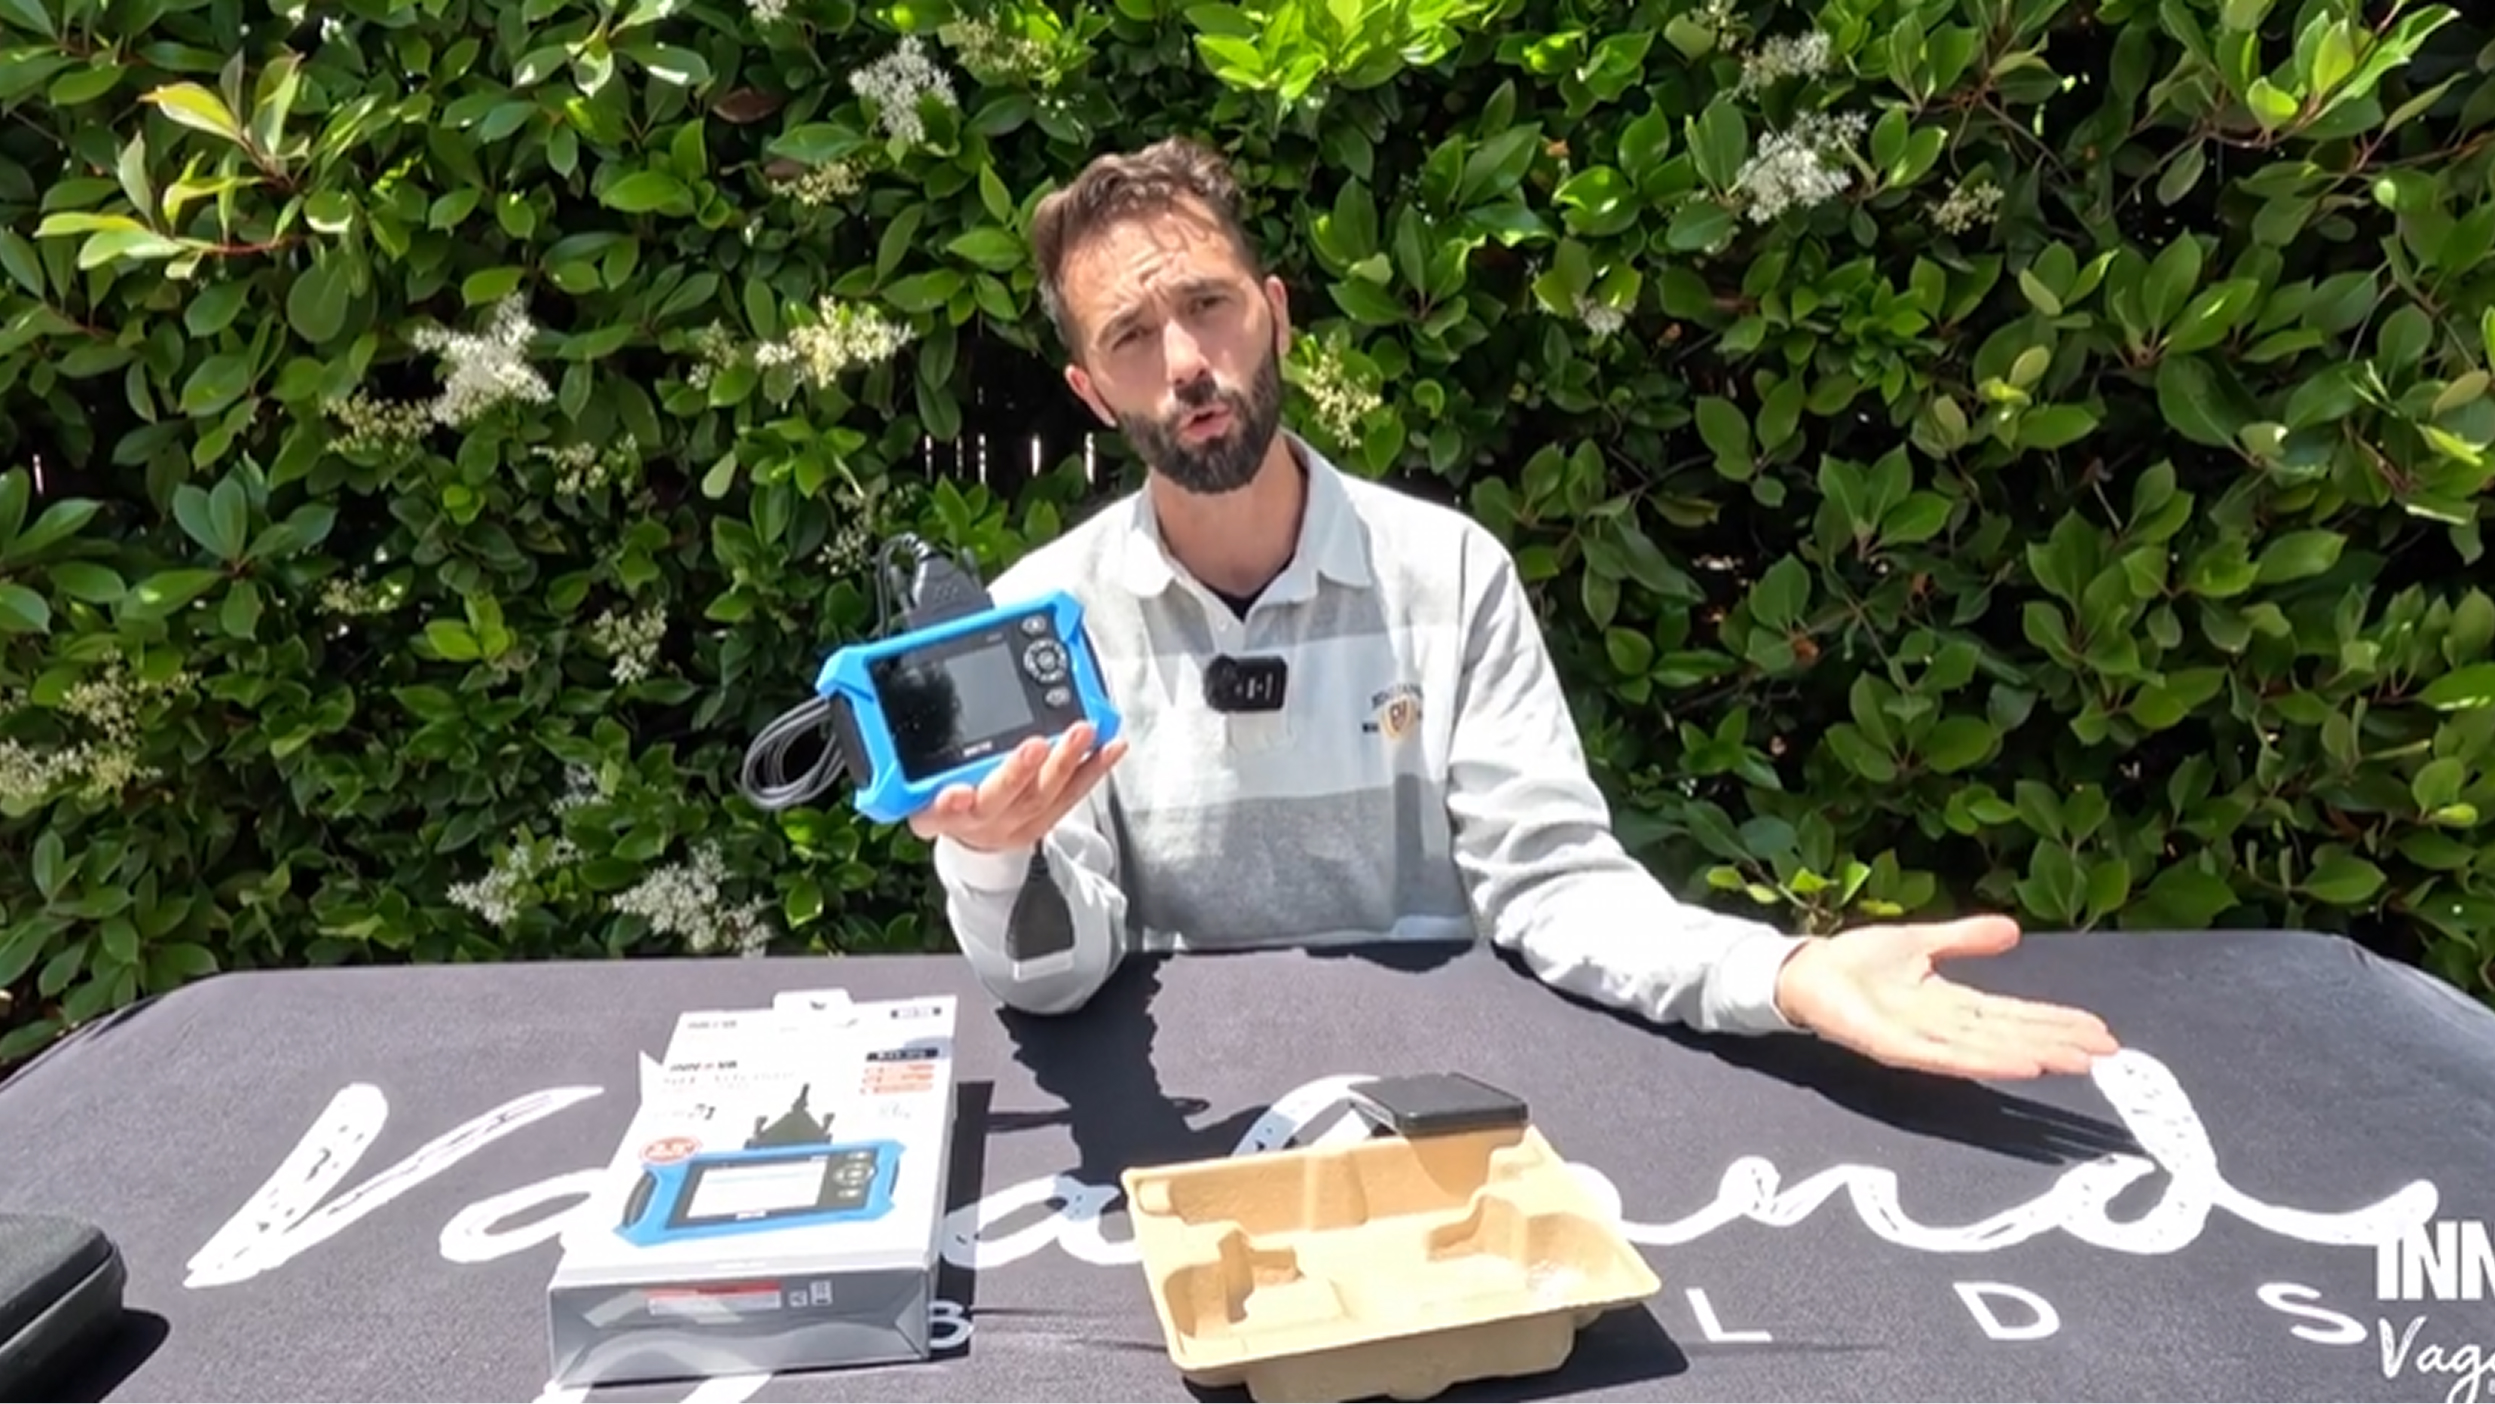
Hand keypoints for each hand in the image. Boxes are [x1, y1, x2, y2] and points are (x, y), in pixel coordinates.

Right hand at [909, 722, 1124, 852]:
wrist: (974, 840)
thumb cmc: (946, 796)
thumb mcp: (912, 781)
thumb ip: (907, 750)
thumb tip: (888, 680)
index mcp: (938, 814)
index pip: (935, 814)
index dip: (946, 804)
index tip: (954, 792)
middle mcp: (979, 821)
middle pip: (999, 799)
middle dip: (1018, 771)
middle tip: (1035, 744)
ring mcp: (1016, 822)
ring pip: (1043, 796)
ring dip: (1064, 762)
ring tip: (1081, 731)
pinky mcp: (1046, 819)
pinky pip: (1073, 795)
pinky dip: (1093, 769)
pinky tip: (1109, 746)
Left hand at [1772, 915, 2118, 1080]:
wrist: (1804, 972)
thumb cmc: (1855, 961)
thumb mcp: (1921, 941)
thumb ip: (1965, 938)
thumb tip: (2014, 930)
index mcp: (1952, 1004)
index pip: (2016, 1015)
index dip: (2057, 1021)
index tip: (2099, 1030)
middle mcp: (1945, 1027)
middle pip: (2013, 1037)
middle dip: (2059, 1044)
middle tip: (2108, 1054)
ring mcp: (1922, 1040)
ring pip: (1990, 1050)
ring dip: (2034, 1056)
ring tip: (2075, 1062)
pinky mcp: (1896, 1046)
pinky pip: (1948, 1056)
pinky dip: (1985, 1060)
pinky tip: (2019, 1064)